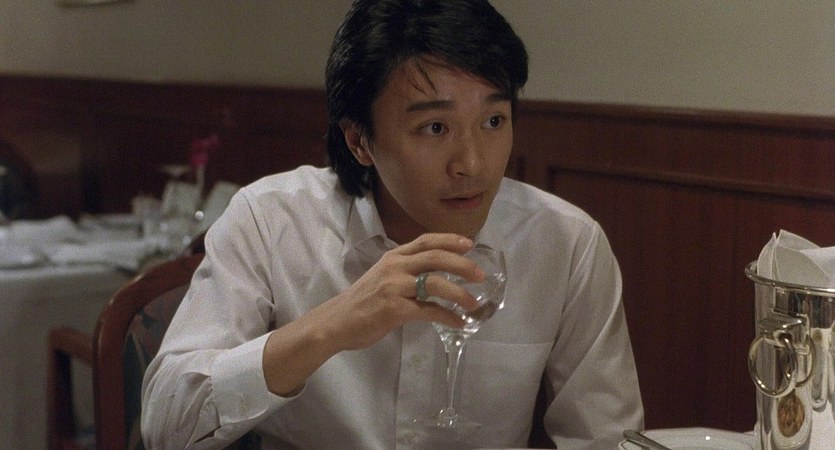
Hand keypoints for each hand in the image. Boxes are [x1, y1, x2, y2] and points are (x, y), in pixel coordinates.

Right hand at [263, 233, 482, 395]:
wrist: (336, 322)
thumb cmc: (362, 302)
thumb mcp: (383, 277)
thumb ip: (405, 272)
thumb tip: (435, 275)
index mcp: (393, 257)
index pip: (426, 241)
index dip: (449, 240)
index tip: (469, 243)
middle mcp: (395, 267)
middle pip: (435, 258)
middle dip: (462, 264)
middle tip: (481, 274)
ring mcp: (394, 287)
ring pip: (435, 283)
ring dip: (459, 293)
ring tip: (474, 303)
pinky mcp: (393, 309)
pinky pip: (428, 311)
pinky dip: (447, 316)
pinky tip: (459, 322)